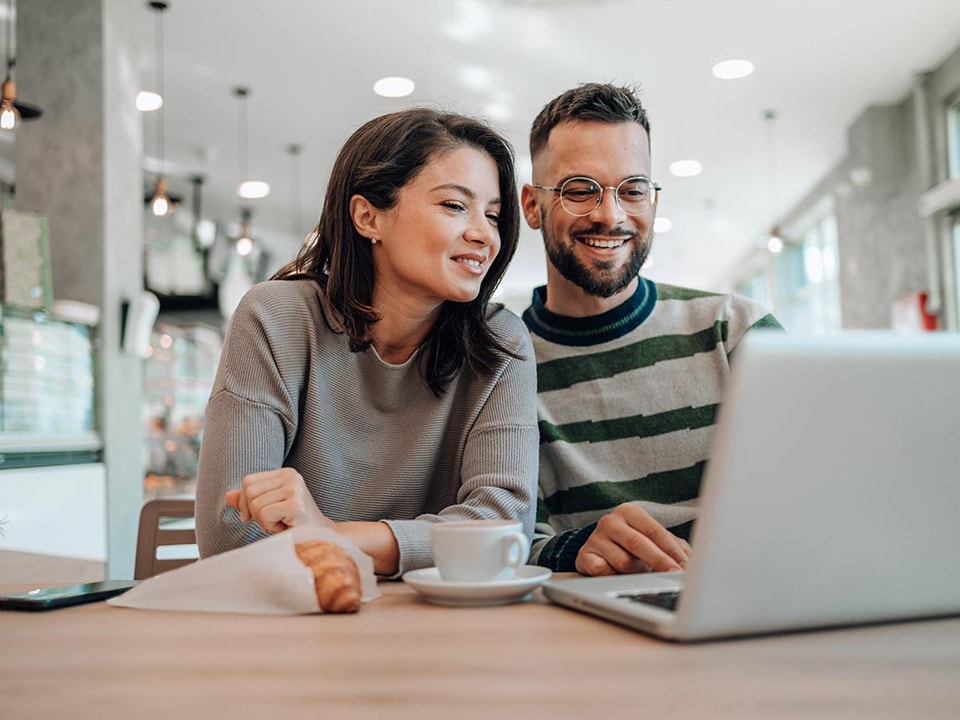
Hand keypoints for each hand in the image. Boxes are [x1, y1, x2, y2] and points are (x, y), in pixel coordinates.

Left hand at [224, 468, 333, 534]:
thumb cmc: (294, 525)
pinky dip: (270, 526)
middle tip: (274, 521)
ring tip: (282, 524)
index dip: (246, 502)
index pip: (248, 481)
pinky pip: (263, 514)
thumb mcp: (269, 509)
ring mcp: (295, 489)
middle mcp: (292, 476)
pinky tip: (285, 528)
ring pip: (255, 504)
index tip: (260, 516)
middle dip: (254, 512)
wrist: (321, 539)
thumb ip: (250, 501)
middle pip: (249, 491)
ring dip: (264, 521)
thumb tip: (228, 496)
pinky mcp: (296, 504)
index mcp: (286, 473)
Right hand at [575, 503, 690, 575]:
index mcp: (630, 512)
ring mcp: (594, 538)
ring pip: (622, 562)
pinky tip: (615, 575)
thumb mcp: (654, 542)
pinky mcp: (583, 556)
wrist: (599, 554)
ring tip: (636, 573)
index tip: (686, 567)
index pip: (654, 530)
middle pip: (638, 543)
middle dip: (660, 562)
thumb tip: (693, 563)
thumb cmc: (633, 548)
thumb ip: (675, 548)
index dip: (672, 550)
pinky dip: (613, 576)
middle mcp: (610, 521)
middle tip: (674, 576)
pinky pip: (602, 571)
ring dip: (634, 573)